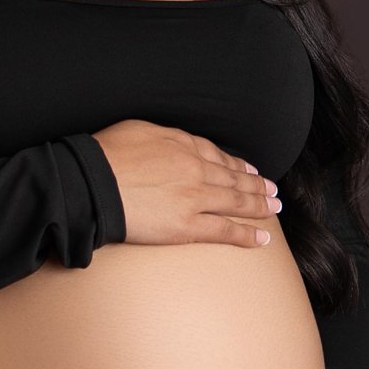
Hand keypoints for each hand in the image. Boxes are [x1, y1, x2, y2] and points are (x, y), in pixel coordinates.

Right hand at [92, 119, 279, 248]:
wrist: (95, 183)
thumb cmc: (106, 155)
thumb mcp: (138, 129)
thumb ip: (162, 137)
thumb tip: (170, 144)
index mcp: (182, 145)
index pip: (217, 155)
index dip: (236, 164)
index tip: (248, 169)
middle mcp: (196, 169)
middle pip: (233, 178)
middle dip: (256, 185)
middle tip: (272, 190)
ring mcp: (195, 198)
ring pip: (236, 202)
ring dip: (259, 206)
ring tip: (273, 209)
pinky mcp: (188, 225)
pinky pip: (224, 230)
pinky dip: (246, 235)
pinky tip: (262, 239)